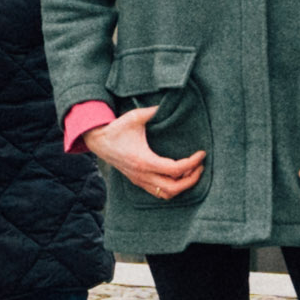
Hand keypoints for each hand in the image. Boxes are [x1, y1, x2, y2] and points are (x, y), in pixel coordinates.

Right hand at [87, 118, 206, 201]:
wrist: (98, 141)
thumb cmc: (116, 129)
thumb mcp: (135, 117)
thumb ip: (154, 111)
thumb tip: (169, 104)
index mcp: (144, 160)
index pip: (175, 170)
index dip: (192, 163)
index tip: (202, 154)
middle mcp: (142, 174)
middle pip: (174, 188)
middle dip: (191, 179)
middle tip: (200, 166)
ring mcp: (139, 180)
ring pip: (166, 194)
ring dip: (182, 186)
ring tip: (191, 172)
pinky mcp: (137, 181)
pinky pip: (158, 192)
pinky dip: (172, 188)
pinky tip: (178, 176)